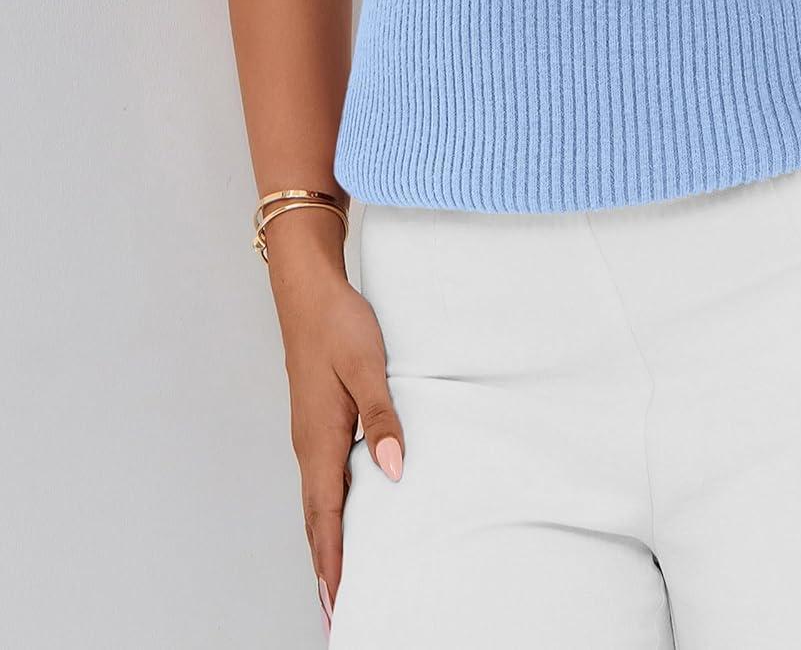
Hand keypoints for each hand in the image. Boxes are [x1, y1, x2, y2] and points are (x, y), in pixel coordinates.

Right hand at [266, 212, 403, 635]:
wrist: (308, 288)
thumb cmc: (338, 324)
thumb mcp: (367, 366)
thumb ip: (382, 418)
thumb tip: (393, 470)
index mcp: (320, 438)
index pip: (326, 516)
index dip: (333, 561)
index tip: (337, 602)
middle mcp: (309, 443)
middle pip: (315, 519)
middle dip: (325, 566)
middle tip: (335, 611)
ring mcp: (309, 433)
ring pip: (316, 501)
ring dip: (325, 542)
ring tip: (337, 578)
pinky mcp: (315, 420)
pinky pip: (320, 480)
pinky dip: (326, 511)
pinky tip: (340, 515)